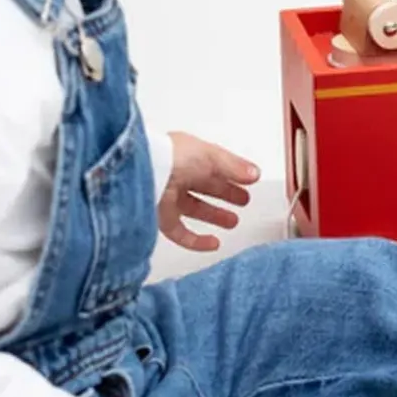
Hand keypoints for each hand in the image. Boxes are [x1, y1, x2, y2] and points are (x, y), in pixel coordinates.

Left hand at [159, 132, 259, 251]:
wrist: (142, 173)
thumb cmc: (173, 157)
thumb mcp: (212, 156)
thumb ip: (234, 167)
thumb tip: (255, 174)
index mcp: (186, 154)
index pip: (213, 165)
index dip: (232, 174)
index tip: (249, 182)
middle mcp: (175, 175)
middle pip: (205, 187)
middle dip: (226, 193)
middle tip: (243, 201)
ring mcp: (165, 197)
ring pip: (194, 209)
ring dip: (215, 215)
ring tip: (234, 222)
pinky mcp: (158, 218)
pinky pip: (180, 232)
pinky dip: (197, 240)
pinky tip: (213, 243)